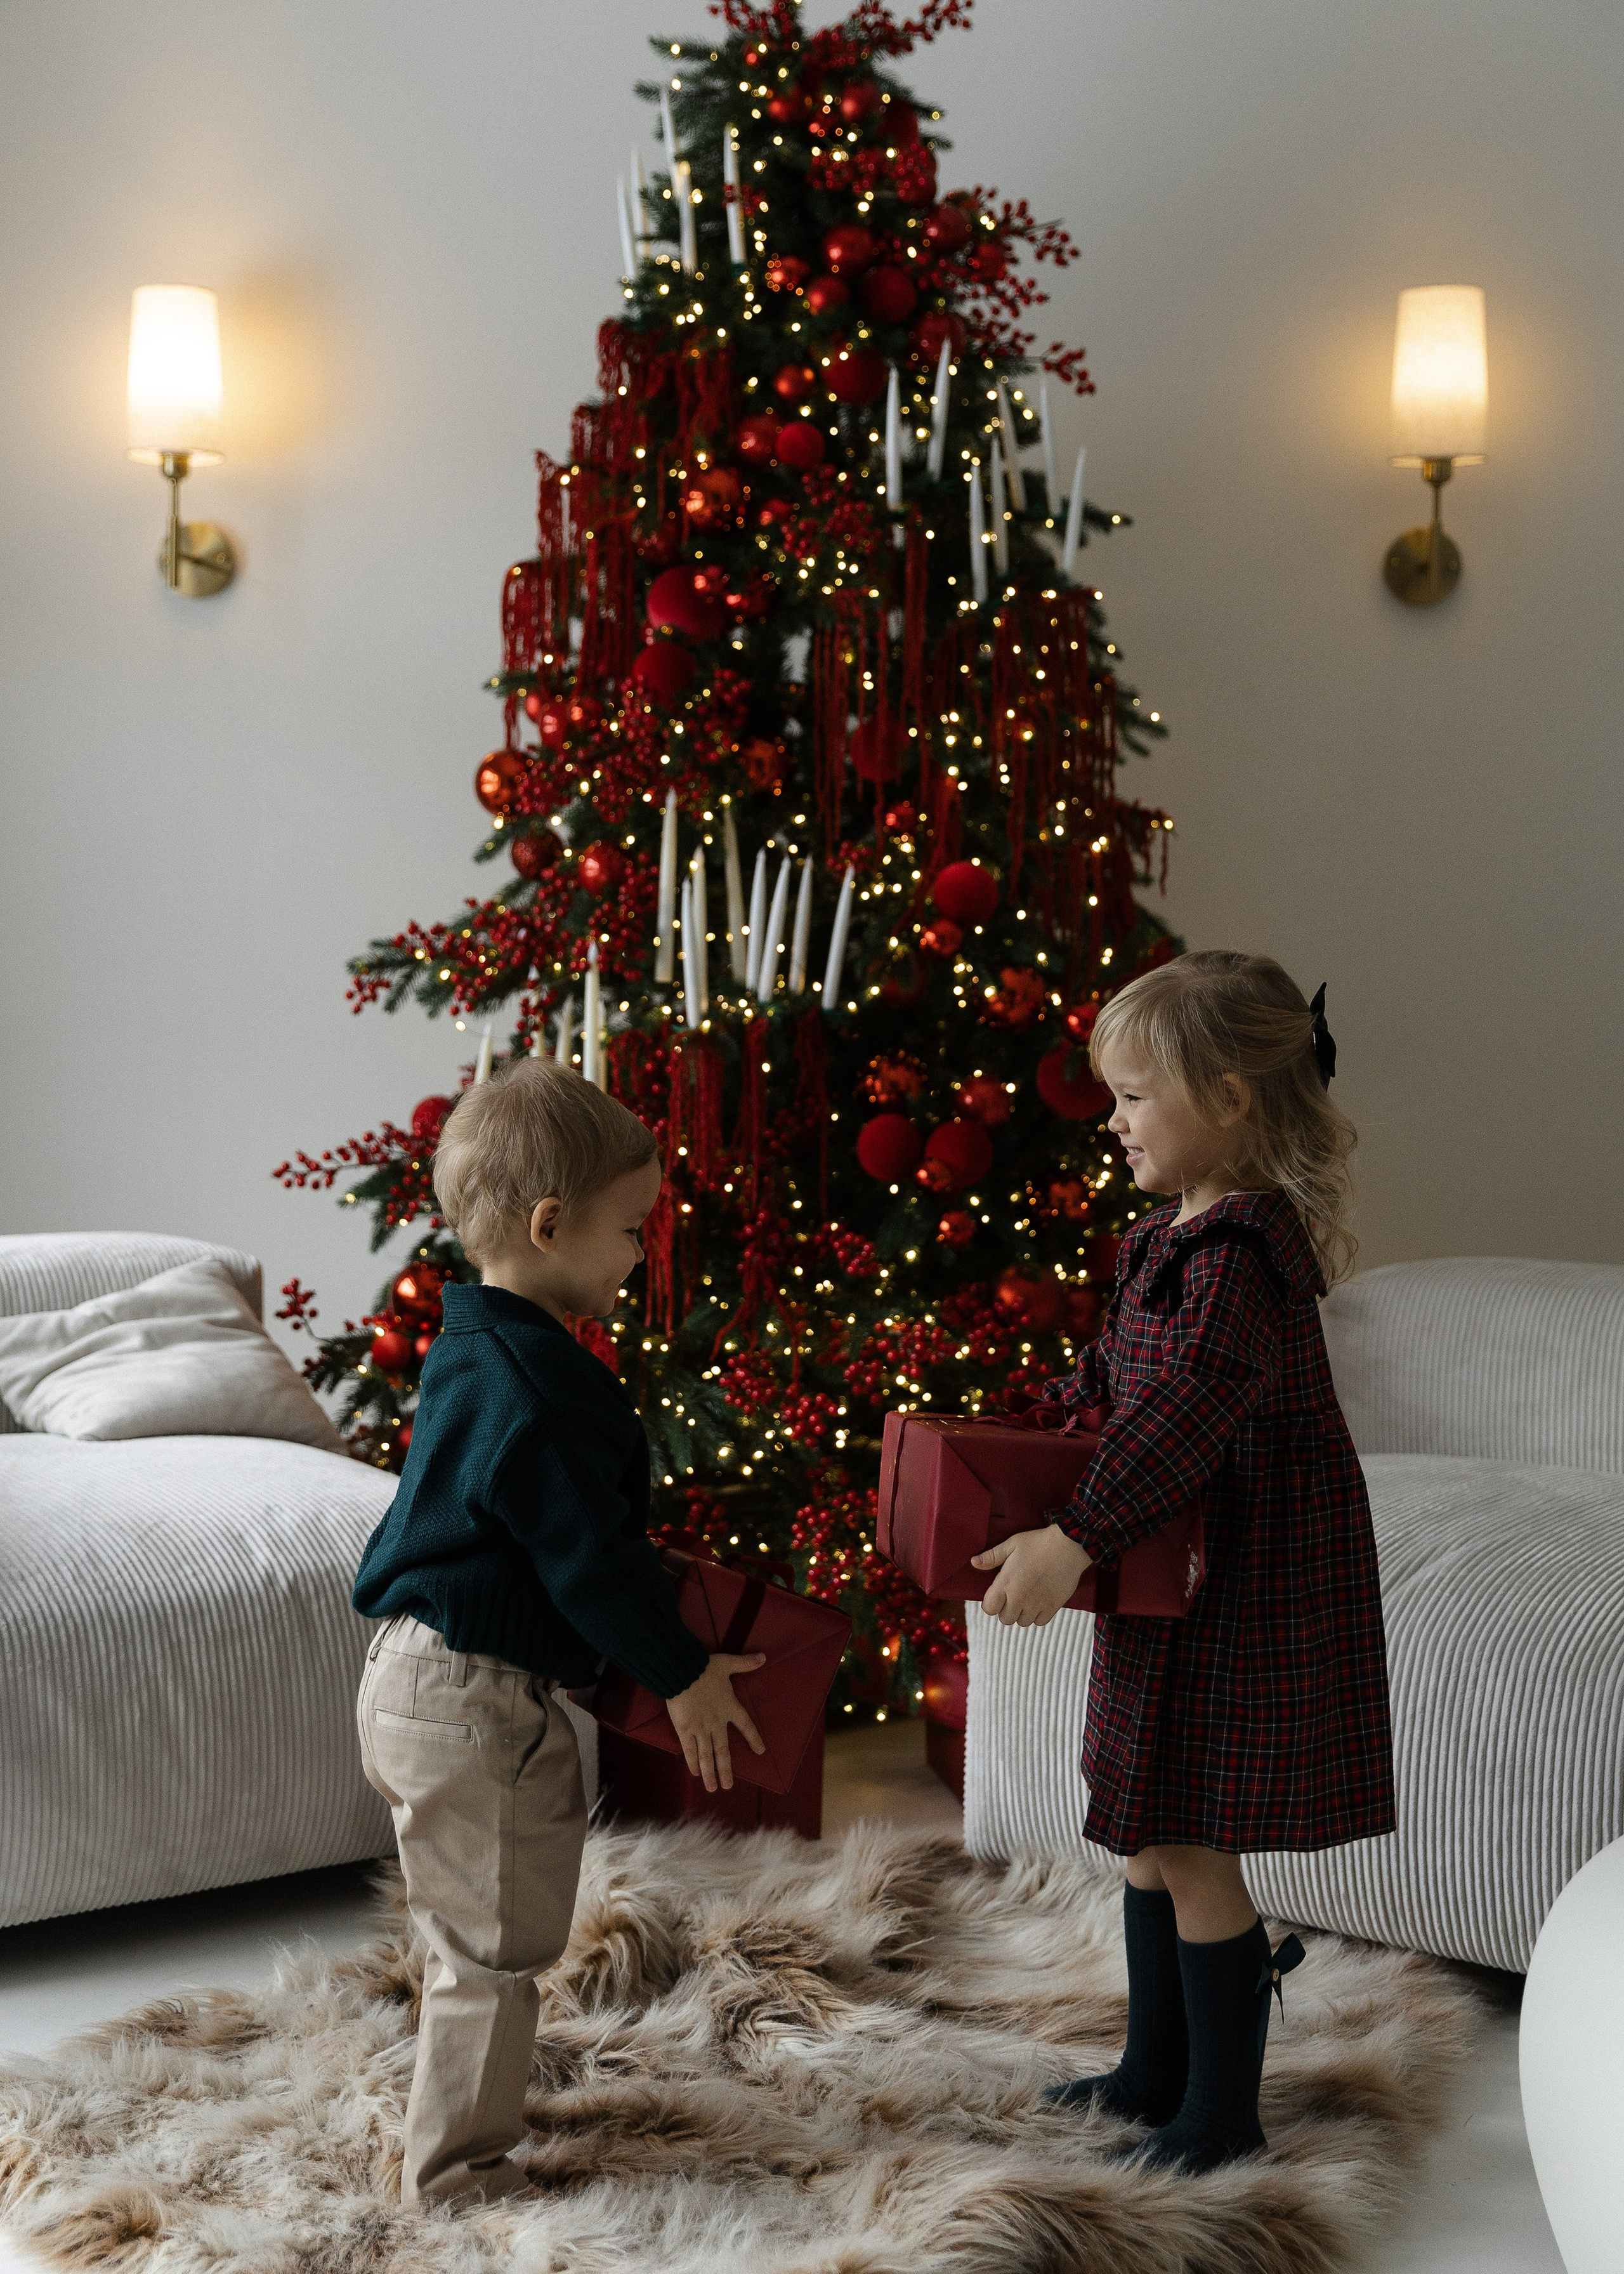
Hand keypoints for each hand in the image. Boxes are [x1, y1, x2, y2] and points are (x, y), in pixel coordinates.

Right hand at [665, 1652, 766, 1791]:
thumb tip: (764, 1656)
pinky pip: (689, 1749)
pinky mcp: (684, 1729)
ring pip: (706, 1755)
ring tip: (713, 1788)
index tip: (761, 1751)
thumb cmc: (704, 1667)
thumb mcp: (727, 1663)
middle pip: (723, 1750)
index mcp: (729, 1707)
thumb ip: (745, 1663)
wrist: (682, 1671)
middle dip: (726, 1769)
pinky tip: (695, 1773)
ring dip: (710, 1772)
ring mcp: (700, 1728)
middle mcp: (717, 1722)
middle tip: (728, 1786)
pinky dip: (692, 1762)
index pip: (746, 1725)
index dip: (753, 1738)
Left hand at [971, 1525, 1091, 1627]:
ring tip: (1027, 1599)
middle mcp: (1019, 1598)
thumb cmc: (1038, 1542)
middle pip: (1005, 1619)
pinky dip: (1038, 1615)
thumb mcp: (1012, 1544)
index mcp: (1006, 1583)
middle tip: (1013, 1596)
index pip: (989, 1609)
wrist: (1068, 1546)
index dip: (991, 1604)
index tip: (997, 1596)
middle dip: (1006, 1609)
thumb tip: (974, 1563)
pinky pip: (1039, 1622)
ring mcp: (1036, 1604)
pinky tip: (1039, 1602)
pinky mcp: (1052, 1607)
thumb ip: (992, 1556)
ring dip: (1022, 1614)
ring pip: (1022, 1622)